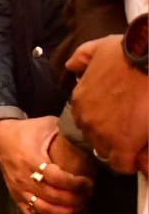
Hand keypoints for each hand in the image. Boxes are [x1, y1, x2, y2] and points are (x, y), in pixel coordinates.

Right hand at [0, 116, 91, 213]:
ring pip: (41, 208)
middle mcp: (22, 176)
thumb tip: (91, 135)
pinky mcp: (15, 196)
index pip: (55, 177)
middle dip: (74, 200)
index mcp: (30, 158)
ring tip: (79, 208)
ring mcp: (17, 188)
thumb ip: (66, 130)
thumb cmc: (27, 131)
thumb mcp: (46, 125)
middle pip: (51, 196)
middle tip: (88, 196)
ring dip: (63, 213)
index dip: (74, 183)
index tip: (88, 182)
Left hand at [67, 35, 148, 174]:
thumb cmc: (129, 52)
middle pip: (96, 140)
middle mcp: (87, 120)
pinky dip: (133, 163)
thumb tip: (72, 66)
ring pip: (109, 153)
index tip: (118, 121)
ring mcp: (103, 134)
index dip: (105, 124)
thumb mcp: (97, 48)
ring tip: (138, 141)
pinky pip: (124, 165)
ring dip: (123, 150)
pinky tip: (141, 156)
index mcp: (80, 101)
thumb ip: (81, 58)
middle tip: (131, 131)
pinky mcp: (124, 145)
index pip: (87, 122)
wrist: (148, 59)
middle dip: (112, 137)